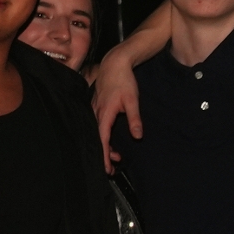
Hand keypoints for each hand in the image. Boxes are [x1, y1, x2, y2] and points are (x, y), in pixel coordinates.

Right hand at [90, 50, 142, 169]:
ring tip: (115, 156)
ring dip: (105, 145)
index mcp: (105, 112)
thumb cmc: (124, 81)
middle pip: (98, 138)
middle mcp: (97, 112)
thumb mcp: (133, 100)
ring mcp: (95, 108)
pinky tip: (109, 139)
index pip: (103, 138)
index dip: (104, 154)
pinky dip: (103, 135)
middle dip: (104, 154)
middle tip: (112, 169)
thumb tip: (138, 136)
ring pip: (97, 132)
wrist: (115, 64)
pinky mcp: (97, 106)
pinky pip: (98, 125)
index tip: (107, 168)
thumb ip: (135, 119)